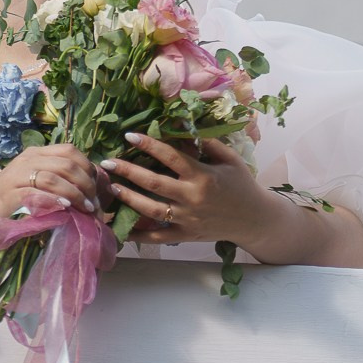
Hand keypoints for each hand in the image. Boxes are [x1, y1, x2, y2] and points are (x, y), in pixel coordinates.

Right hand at [0, 144, 104, 214]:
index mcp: (36, 154)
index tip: (96, 188)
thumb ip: (57, 179)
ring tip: (85, 209)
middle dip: (86, 184)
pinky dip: (54, 199)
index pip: (70, 151)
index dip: (88, 168)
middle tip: (93, 203)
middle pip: (66, 163)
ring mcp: (18, 176)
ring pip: (54, 177)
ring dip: (75, 193)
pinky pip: (36, 193)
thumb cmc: (10, 198)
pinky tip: (64, 207)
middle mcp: (28, 160)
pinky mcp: (10, 194)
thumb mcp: (35, 181)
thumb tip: (89, 187)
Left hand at [102, 133, 273, 247]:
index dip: (149, 145)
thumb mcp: (229, 159)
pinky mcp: (186, 235)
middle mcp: (192, 198)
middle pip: (154, 183)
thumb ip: (206, 143)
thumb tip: (180, 124)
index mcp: (203, 176)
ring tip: (112, 187)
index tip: (129, 136)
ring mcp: (188, 219)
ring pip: (151, 210)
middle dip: (128, 171)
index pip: (171, 157)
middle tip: (107, 162)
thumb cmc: (241, 184)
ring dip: (129, 198)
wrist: (255, 219)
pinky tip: (120, 228)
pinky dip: (138, 236)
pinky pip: (157, 237)